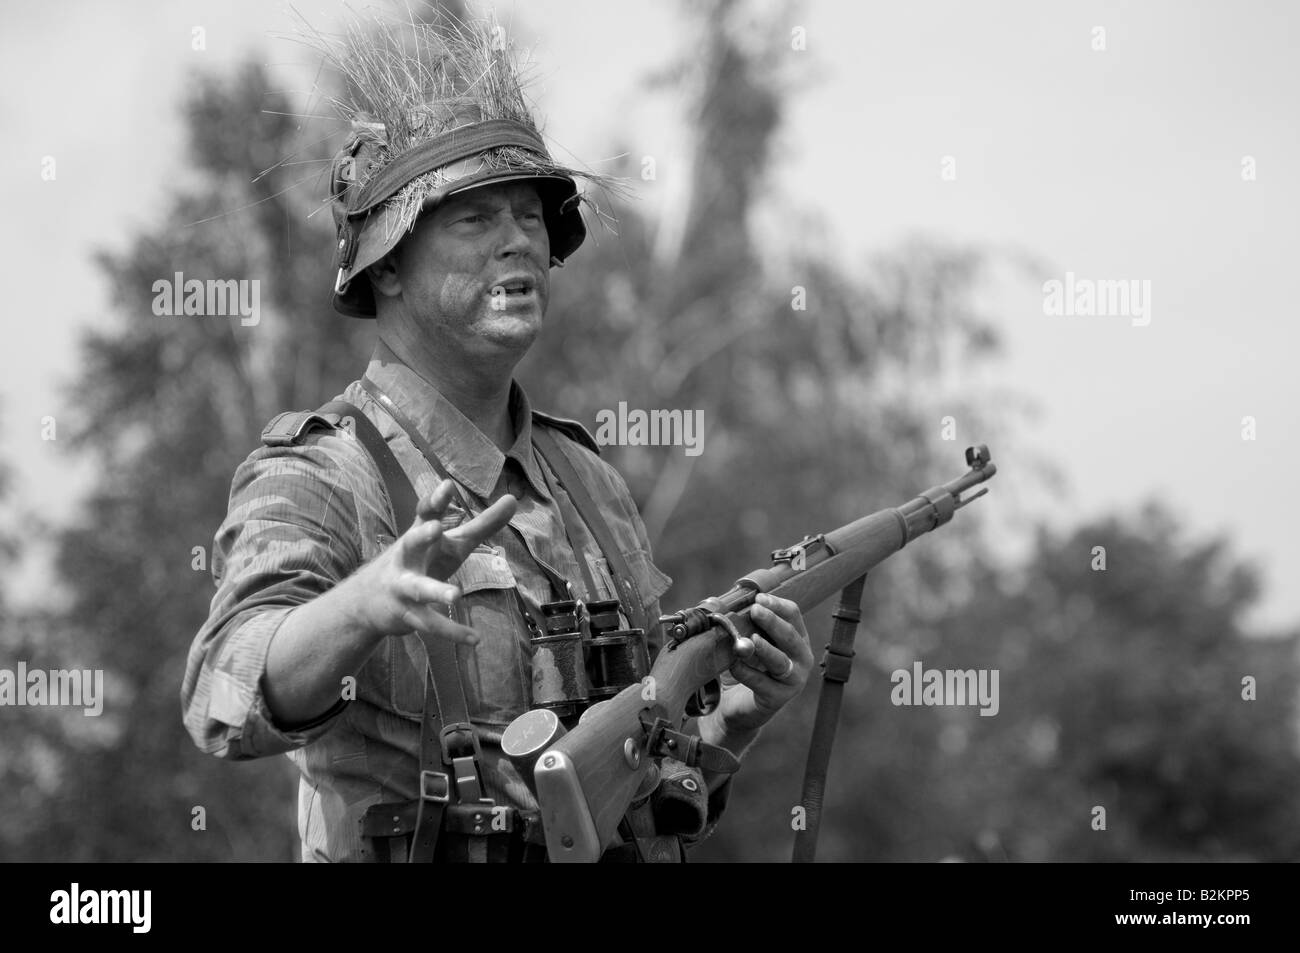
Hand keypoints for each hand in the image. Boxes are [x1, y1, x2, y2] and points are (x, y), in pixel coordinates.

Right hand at [349, 479, 516, 644]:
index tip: (448, 486)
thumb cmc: (421, 561)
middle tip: (436, 527)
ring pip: (419, 588)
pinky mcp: (407, 614)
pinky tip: (475, 639)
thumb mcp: (452, 542)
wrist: (367, 601)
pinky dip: (453, 633)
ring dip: (436, 591)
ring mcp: (404, 587)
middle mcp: (407, 558)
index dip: (435, 501)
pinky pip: (431, 624)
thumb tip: (514, 499)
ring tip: (456, 595)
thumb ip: (482, 523)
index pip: (425, 513)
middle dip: (421, 535)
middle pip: (411, 543)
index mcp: (419, 536)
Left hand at [714, 593, 812, 733]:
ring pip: (780, 661)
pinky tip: (733, 665)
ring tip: (751, 640)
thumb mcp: (748, 641)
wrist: (737, 705)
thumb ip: (744, 624)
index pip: (794, 615)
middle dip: (772, 622)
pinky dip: (746, 672)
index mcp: (797, 639)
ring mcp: (793, 681)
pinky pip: (761, 683)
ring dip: (764, 649)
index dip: (777, 605)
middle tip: (755, 610)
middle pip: (791, 636)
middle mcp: (801, 659)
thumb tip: (723, 603)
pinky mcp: (777, 699)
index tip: (758, 598)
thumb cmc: (747, 667)